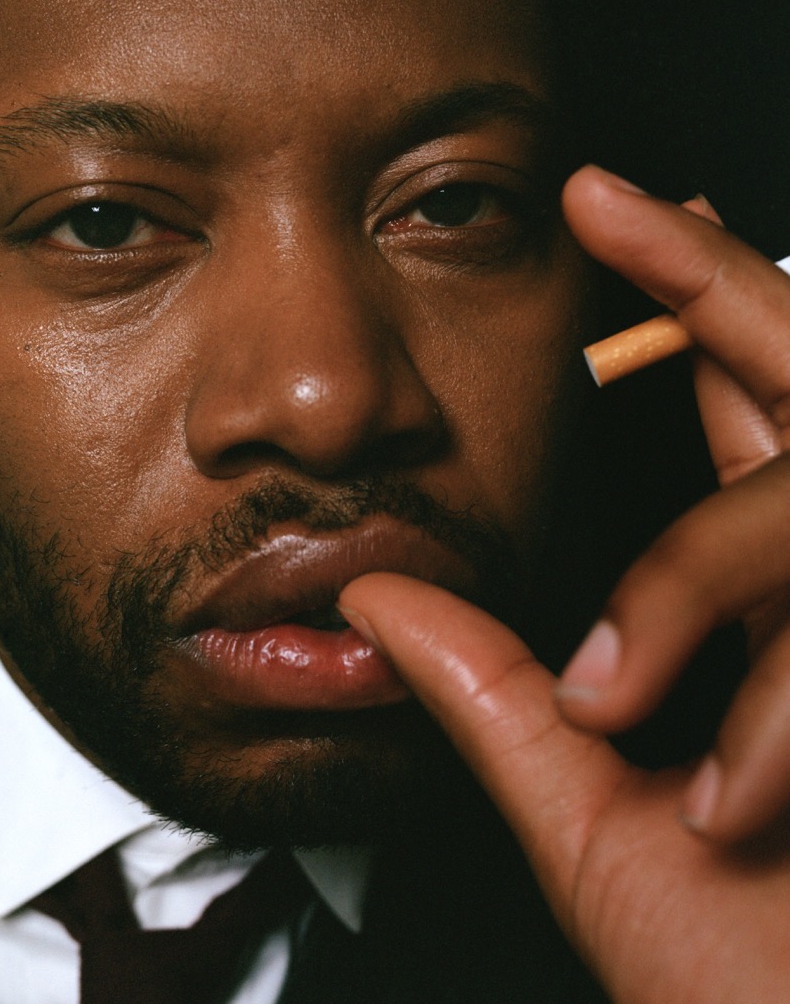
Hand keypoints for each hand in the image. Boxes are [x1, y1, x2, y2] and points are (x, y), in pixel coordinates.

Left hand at [339, 165, 789, 1003]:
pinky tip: (726, 796)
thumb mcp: (590, 815)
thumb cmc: (744, 977)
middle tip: (626, 193)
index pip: (746, 400)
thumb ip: (496, 698)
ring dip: (703, 586)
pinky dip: (775, 709)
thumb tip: (368, 599)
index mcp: (773, 598)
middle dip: (721, 277)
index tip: (603, 196)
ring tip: (626, 711)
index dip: (693, 287)